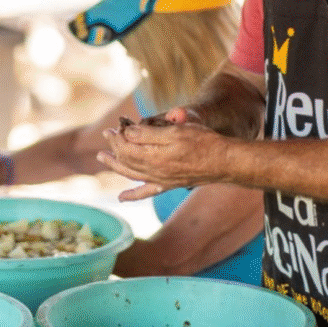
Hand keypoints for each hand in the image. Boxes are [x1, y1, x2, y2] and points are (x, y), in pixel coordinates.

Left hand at [99, 109, 228, 200]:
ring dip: (115, 165)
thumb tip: (127, 133)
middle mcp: (154, 171)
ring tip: (103, 157)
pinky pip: (146, 191)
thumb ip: (149, 134)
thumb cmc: (203, 142)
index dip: (117, 137)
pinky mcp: (169, 184)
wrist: (224, 162)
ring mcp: (161, 180)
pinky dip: (132, 195)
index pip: (127, 147)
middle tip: (107, 135)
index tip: (113, 128)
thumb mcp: (176, 131)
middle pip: (127, 159)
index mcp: (154, 156)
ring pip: (131, 174)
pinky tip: (122, 197)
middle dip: (114, 147)